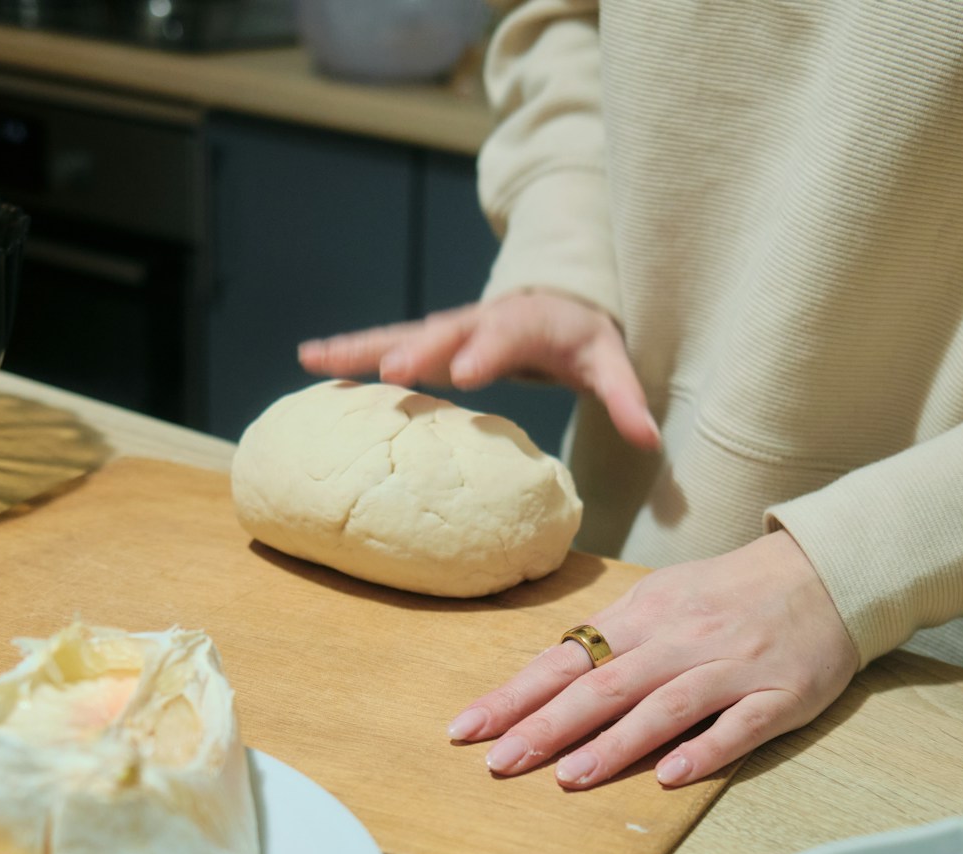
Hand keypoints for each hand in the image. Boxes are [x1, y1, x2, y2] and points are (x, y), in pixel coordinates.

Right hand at [298, 292, 661, 450]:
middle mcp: (481, 320)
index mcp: (528, 323)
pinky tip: (310, 360)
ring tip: (316, 357)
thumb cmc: (583, 341)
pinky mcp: (429, 341)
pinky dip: (349, 350)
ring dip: (361, 347)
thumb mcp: (612, 365)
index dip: (488, 353)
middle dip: (418, 351)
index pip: (507, 336)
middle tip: (390, 372)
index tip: (466, 373)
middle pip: (446, 332)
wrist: (558, 302)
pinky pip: (384, 343)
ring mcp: (449, 329)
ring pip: (402, 333)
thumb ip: (627, 401)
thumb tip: (652, 442)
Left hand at [447, 531, 859, 788]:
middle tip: (500, 762)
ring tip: (570, 777)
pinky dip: (704, 750)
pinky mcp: (778, 695)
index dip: (516, 696)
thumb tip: (546, 680)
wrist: (827, 572)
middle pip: (605, 684)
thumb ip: (612, 639)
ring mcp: (731, 667)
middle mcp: (681, 640)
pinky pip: (738, 726)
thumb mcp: (663, 599)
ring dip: (615, 742)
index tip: (467, 729)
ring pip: (665, 705)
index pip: (566, 659)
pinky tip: (670, 777)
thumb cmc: (731, 593)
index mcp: (645, 615)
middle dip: (547, 725)